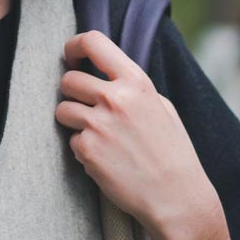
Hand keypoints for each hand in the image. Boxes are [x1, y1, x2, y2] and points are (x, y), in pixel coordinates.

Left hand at [55, 30, 220, 239]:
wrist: (176, 198)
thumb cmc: (172, 152)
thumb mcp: (161, 106)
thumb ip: (131, 87)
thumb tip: (101, 72)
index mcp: (136, 82)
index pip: (93, 42)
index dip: (74, 46)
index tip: (72, 57)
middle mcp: (115, 98)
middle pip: (68, 80)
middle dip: (73, 94)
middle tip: (88, 110)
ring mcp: (99, 124)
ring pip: (62, 110)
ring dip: (74, 122)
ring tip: (100, 137)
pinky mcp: (87, 149)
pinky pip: (70, 140)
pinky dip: (82, 149)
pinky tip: (106, 159)